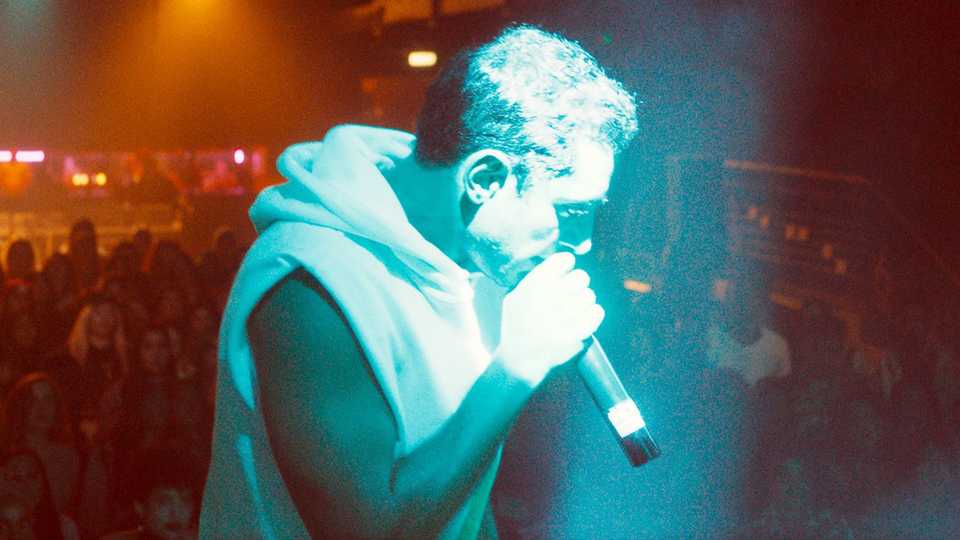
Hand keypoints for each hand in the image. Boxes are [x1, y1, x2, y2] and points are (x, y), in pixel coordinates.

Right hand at [496, 252, 604, 386]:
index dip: (565, 268)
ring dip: (584, 303)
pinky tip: (583, 320)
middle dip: (577, 286)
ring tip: (573, 313)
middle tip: (569, 297)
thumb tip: (554, 268)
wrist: (521, 360)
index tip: (563, 277)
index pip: (565, 260)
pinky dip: (592, 316)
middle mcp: (555, 293)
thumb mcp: (514, 297)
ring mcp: (569, 312)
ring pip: (590, 295)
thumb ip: (533, 280)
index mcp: (538, 281)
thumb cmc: (515, 327)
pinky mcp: (581, 330)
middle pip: (582, 276)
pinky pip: (597, 312)